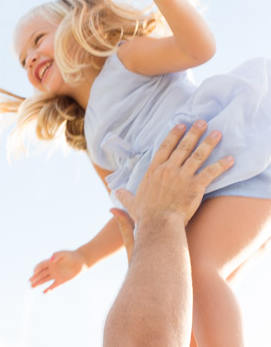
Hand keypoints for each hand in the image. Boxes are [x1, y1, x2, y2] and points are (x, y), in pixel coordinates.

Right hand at [29, 250, 87, 293]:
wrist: (81, 261)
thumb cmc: (72, 256)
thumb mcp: (65, 254)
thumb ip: (57, 256)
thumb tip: (51, 260)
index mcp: (51, 262)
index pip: (41, 266)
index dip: (37, 269)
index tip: (34, 272)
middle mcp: (52, 269)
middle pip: (41, 274)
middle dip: (35, 277)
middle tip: (30, 281)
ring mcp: (56, 275)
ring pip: (45, 280)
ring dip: (38, 283)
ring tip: (32, 287)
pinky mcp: (61, 280)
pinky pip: (54, 285)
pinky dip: (49, 289)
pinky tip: (44, 292)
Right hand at [115, 121, 233, 225]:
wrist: (159, 225)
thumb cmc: (146, 216)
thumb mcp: (132, 204)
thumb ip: (124, 197)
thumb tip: (115, 194)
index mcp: (154, 171)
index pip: (165, 148)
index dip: (174, 135)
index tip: (181, 125)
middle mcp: (168, 170)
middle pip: (183, 147)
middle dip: (194, 133)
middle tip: (202, 122)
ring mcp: (182, 176)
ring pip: (198, 155)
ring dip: (209, 143)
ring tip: (217, 133)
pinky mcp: (195, 186)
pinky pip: (211, 172)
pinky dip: (222, 165)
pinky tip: (230, 159)